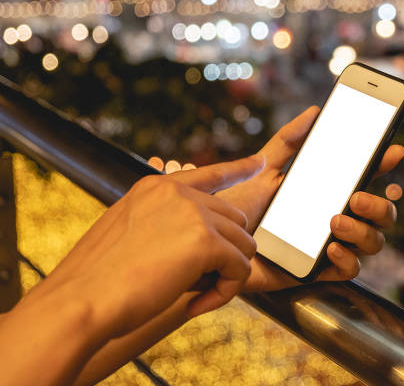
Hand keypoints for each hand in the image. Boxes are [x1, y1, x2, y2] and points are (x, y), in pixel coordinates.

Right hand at [39, 156, 264, 337]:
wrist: (79, 301)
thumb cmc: (96, 280)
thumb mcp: (127, 234)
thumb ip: (161, 224)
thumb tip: (196, 241)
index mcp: (156, 187)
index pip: (210, 173)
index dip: (240, 168)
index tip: (259, 163)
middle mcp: (177, 193)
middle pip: (235, 218)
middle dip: (225, 254)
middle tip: (197, 285)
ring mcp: (193, 214)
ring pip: (243, 244)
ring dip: (226, 276)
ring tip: (195, 297)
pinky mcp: (206, 242)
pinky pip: (240, 269)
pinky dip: (225, 292)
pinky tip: (196, 305)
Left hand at [215, 106, 403, 290]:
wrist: (211, 247)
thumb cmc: (237, 208)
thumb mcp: (261, 169)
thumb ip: (287, 141)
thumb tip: (314, 111)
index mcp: (327, 192)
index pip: (366, 177)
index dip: (384, 164)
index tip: (393, 152)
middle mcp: (335, 217)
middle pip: (381, 213)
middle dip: (380, 204)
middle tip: (356, 196)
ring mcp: (328, 245)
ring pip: (373, 241)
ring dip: (364, 230)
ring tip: (336, 220)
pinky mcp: (317, 271)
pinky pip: (349, 270)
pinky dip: (347, 259)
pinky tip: (331, 246)